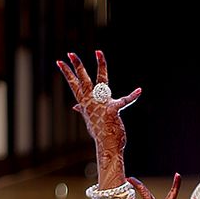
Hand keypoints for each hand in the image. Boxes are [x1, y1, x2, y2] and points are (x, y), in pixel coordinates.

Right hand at [56, 49, 140, 168]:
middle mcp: (92, 101)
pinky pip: (124, 101)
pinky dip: (133, 96)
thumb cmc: (100, 132)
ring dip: (101, 65)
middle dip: (76, 66)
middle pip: (83, 79)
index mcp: (86, 102)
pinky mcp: (113, 110)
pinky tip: (139, 90)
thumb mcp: (89, 119)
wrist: (107, 146)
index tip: (60, 61)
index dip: (68, 72)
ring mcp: (101, 105)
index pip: (75, 84)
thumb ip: (83, 110)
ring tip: (98, 52)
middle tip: (70, 53)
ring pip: (100, 80)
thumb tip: (75, 106)